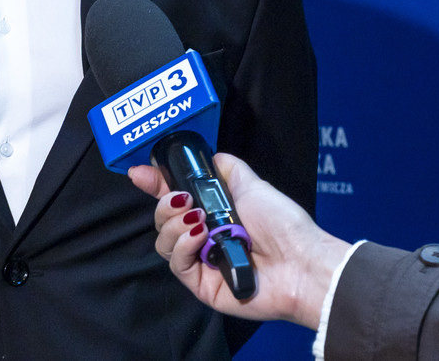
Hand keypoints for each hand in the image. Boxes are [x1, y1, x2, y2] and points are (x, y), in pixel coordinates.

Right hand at [129, 153, 351, 326]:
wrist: (300, 262)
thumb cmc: (282, 223)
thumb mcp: (252, 184)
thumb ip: (226, 169)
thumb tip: (207, 154)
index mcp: (213, 212)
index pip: (175, 196)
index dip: (155, 183)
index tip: (139, 172)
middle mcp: (203, 235)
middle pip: (163, 219)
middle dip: (164, 203)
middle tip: (182, 198)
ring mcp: (200, 260)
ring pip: (163, 240)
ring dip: (173, 224)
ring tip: (198, 219)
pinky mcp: (200, 284)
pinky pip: (176, 263)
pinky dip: (183, 244)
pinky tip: (200, 236)